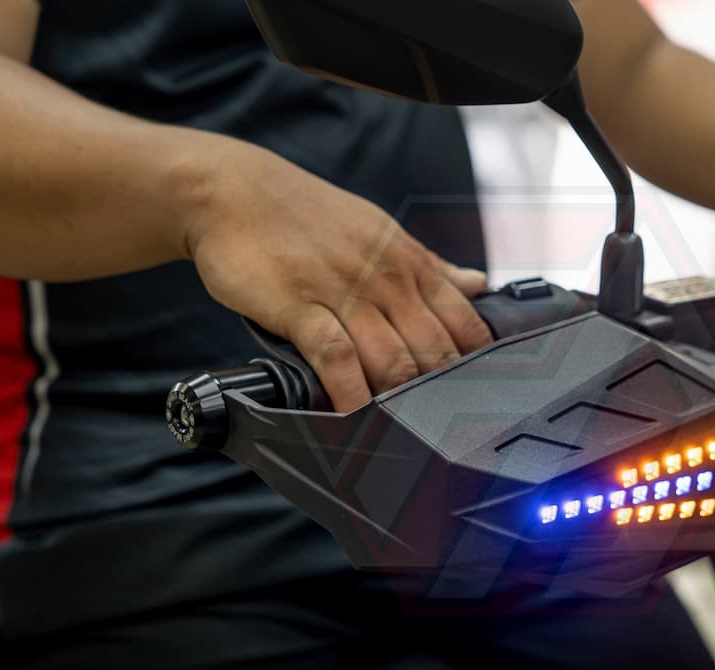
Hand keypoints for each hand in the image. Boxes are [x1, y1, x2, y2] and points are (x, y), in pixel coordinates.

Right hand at [181, 140, 492, 412]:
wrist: (233, 192)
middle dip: (438, 393)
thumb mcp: (381, 232)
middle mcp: (386, 279)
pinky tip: (355, 417)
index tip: (470, 395)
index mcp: (410, 263)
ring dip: (398, 401)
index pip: (465, 322)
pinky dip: (349, 393)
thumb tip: (481, 284)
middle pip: (434, 351)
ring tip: (401, 432)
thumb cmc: (308, 217)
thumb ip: (433, 266)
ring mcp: (344, 292)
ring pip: (392, 360)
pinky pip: (337, 359)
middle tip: (436, 427)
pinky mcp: (300, 306)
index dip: (475, 364)